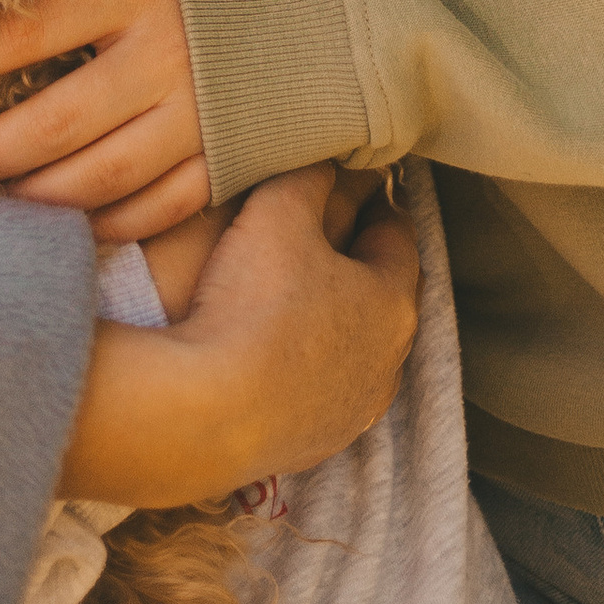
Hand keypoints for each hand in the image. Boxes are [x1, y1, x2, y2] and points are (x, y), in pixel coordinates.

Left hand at [0, 0, 206, 242]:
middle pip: (58, 123)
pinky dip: (112, 223)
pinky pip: (161, 208)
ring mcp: (203, 114)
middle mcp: (168, 53)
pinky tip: (76, 220)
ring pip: (103, 178)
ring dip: (41, 197)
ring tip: (2, 197)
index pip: (28, 30)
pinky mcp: (232, 157)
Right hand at [57, 168, 418, 506]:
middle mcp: (388, 364)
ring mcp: (353, 411)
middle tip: (323, 230)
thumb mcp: (279, 210)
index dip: (375, 203)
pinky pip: (321, 389)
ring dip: (333, 318)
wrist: (206, 413)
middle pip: (380, 294)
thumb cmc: (253, 303)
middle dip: (357, 260)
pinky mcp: (316, 444)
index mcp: (393, 302)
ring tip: (293, 290)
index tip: (356, 182)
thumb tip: (329, 160)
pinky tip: (270, 348)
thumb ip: (311, 175)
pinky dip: (306, 363)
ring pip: (354, 347)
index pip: (397, 237)